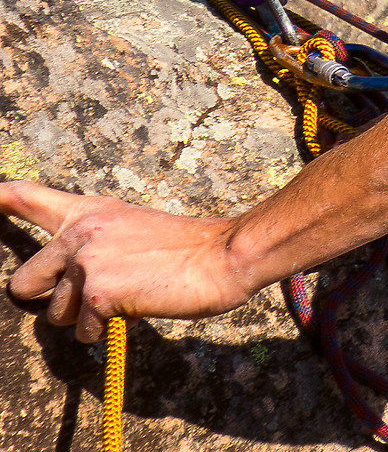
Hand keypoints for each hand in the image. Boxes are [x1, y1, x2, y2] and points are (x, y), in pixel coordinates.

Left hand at [0, 181, 258, 342]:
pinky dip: (107, 330)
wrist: (222, 256)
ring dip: (85, 317)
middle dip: (49, 298)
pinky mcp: (98, 294)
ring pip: (55, 314)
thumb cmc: (187, 246)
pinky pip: (84, 330)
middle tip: (89, 295)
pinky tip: (134, 311)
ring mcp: (87, 262)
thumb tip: (64, 278)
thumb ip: (93, 241)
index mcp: (89, 211)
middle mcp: (80, 232)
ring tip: (124, 300)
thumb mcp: (132, 226)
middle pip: (24, 282)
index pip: (26, 198)